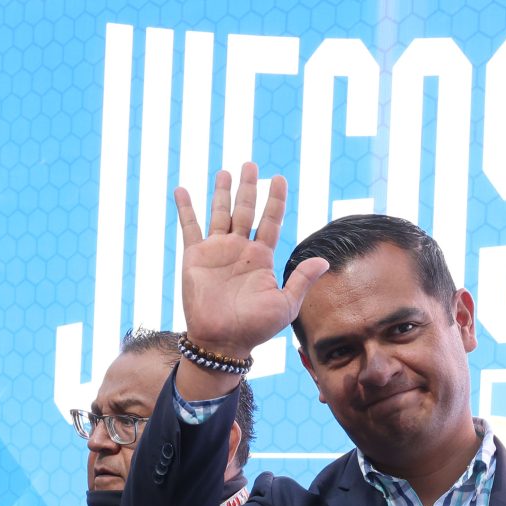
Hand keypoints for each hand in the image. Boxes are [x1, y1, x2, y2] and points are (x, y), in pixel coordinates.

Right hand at [172, 164, 332, 365]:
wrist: (223, 341)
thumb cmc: (256, 328)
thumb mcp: (286, 305)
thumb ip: (301, 280)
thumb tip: (323, 261)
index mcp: (262, 258)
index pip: (271, 221)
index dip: (276, 200)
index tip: (279, 179)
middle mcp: (240, 250)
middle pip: (246, 210)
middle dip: (249, 188)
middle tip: (251, 164)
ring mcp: (217, 251)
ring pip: (220, 213)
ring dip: (222, 192)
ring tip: (225, 172)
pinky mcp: (195, 257)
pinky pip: (189, 227)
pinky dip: (185, 208)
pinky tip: (182, 190)